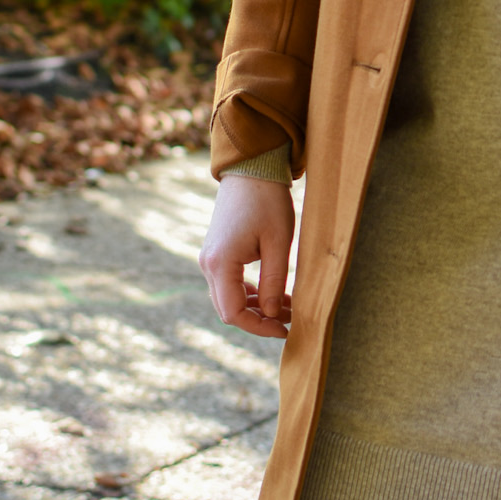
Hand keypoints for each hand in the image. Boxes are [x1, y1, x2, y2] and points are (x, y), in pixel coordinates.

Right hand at [198, 175, 295, 338]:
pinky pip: (231, 284)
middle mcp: (208, 264)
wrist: (251, 170)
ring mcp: (210, 259)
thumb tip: (273, 315)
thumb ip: (274, 281)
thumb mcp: (278, 243)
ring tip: (290, 307)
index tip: (286, 329)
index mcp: (220, 263)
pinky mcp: (218, 254)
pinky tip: (277, 293)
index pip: (233, 313)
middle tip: (292, 319)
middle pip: (229, 309)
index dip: (259, 327)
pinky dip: (252, 293)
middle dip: (260, 319)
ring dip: (258, 307)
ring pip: (230, 298)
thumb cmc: (267, 201)